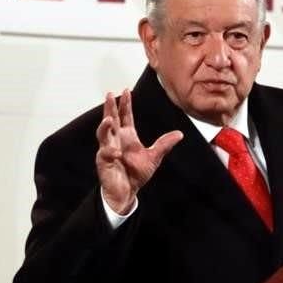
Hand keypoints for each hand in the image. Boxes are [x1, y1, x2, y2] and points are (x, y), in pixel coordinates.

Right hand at [96, 89, 182, 213]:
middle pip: (111, 119)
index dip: (125, 104)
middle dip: (110, 108)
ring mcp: (108, 149)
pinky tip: (117, 153)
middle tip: (110, 95)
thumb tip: (179, 134)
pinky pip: (105, 154)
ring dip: (104, 126)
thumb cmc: (136, 173)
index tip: (127, 91)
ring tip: (109, 119)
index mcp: (127, 135)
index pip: (125, 116)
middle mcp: (116, 139)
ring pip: (103, 134)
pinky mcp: (103, 161)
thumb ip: (164, 144)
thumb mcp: (154, 156)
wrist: (127, 192)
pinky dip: (110, 152)